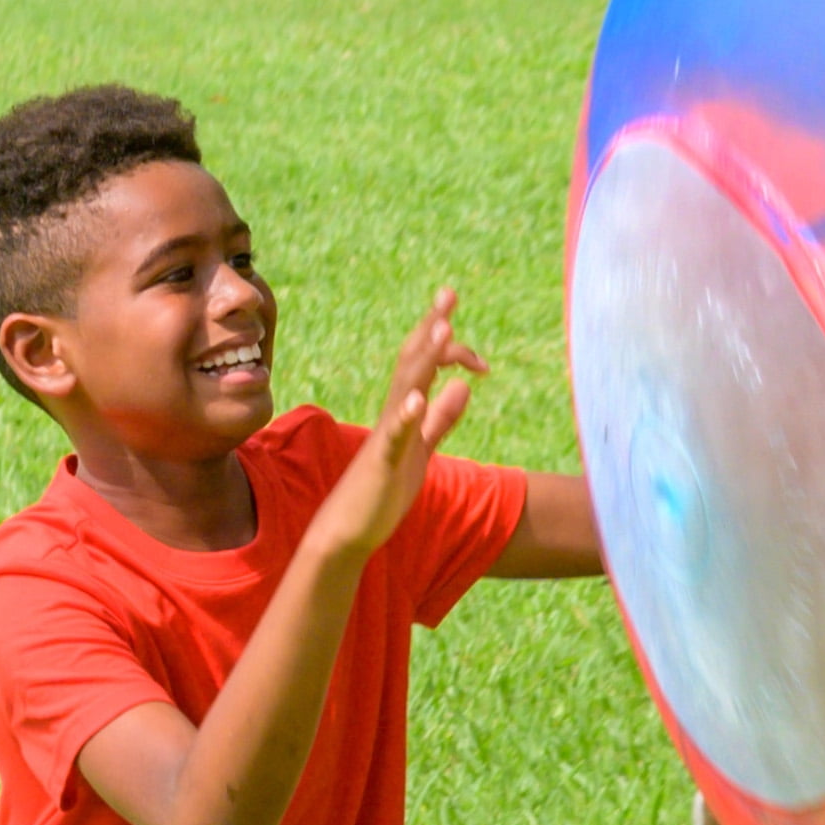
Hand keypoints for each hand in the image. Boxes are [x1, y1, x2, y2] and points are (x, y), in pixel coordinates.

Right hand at [310, 288, 486, 567]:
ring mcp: (385, 438)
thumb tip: (464, 386)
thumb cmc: (382, 490)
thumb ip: (441, 419)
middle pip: (412, 362)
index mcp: (404, 413)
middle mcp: (393, 416)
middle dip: (432, 328)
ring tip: (441, 327)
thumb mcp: (422, 449)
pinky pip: (395, 437)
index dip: (449, 350)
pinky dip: (407, 417)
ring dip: (423, 358)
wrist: (347, 531)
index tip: (478, 353)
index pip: (425, 367)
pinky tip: (419, 399)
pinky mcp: (382, 464)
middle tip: (449, 293)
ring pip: (404, 389)